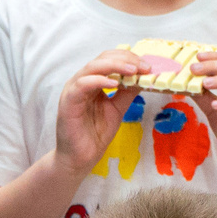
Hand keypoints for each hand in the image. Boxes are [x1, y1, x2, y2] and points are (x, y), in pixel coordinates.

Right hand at [53, 49, 140, 171]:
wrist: (80, 158)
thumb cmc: (95, 134)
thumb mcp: (117, 109)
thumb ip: (127, 92)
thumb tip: (143, 77)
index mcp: (92, 81)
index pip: (109, 60)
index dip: (129, 59)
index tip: (148, 65)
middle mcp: (81, 82)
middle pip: (102, 59)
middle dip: (125, 59)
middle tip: (145, 66)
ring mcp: (73, 90)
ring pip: (92, 67)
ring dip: (115, 66)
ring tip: (134, 70)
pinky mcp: (68, 101)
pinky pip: (83, 85)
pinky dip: (99, 81)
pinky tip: (114, 84)